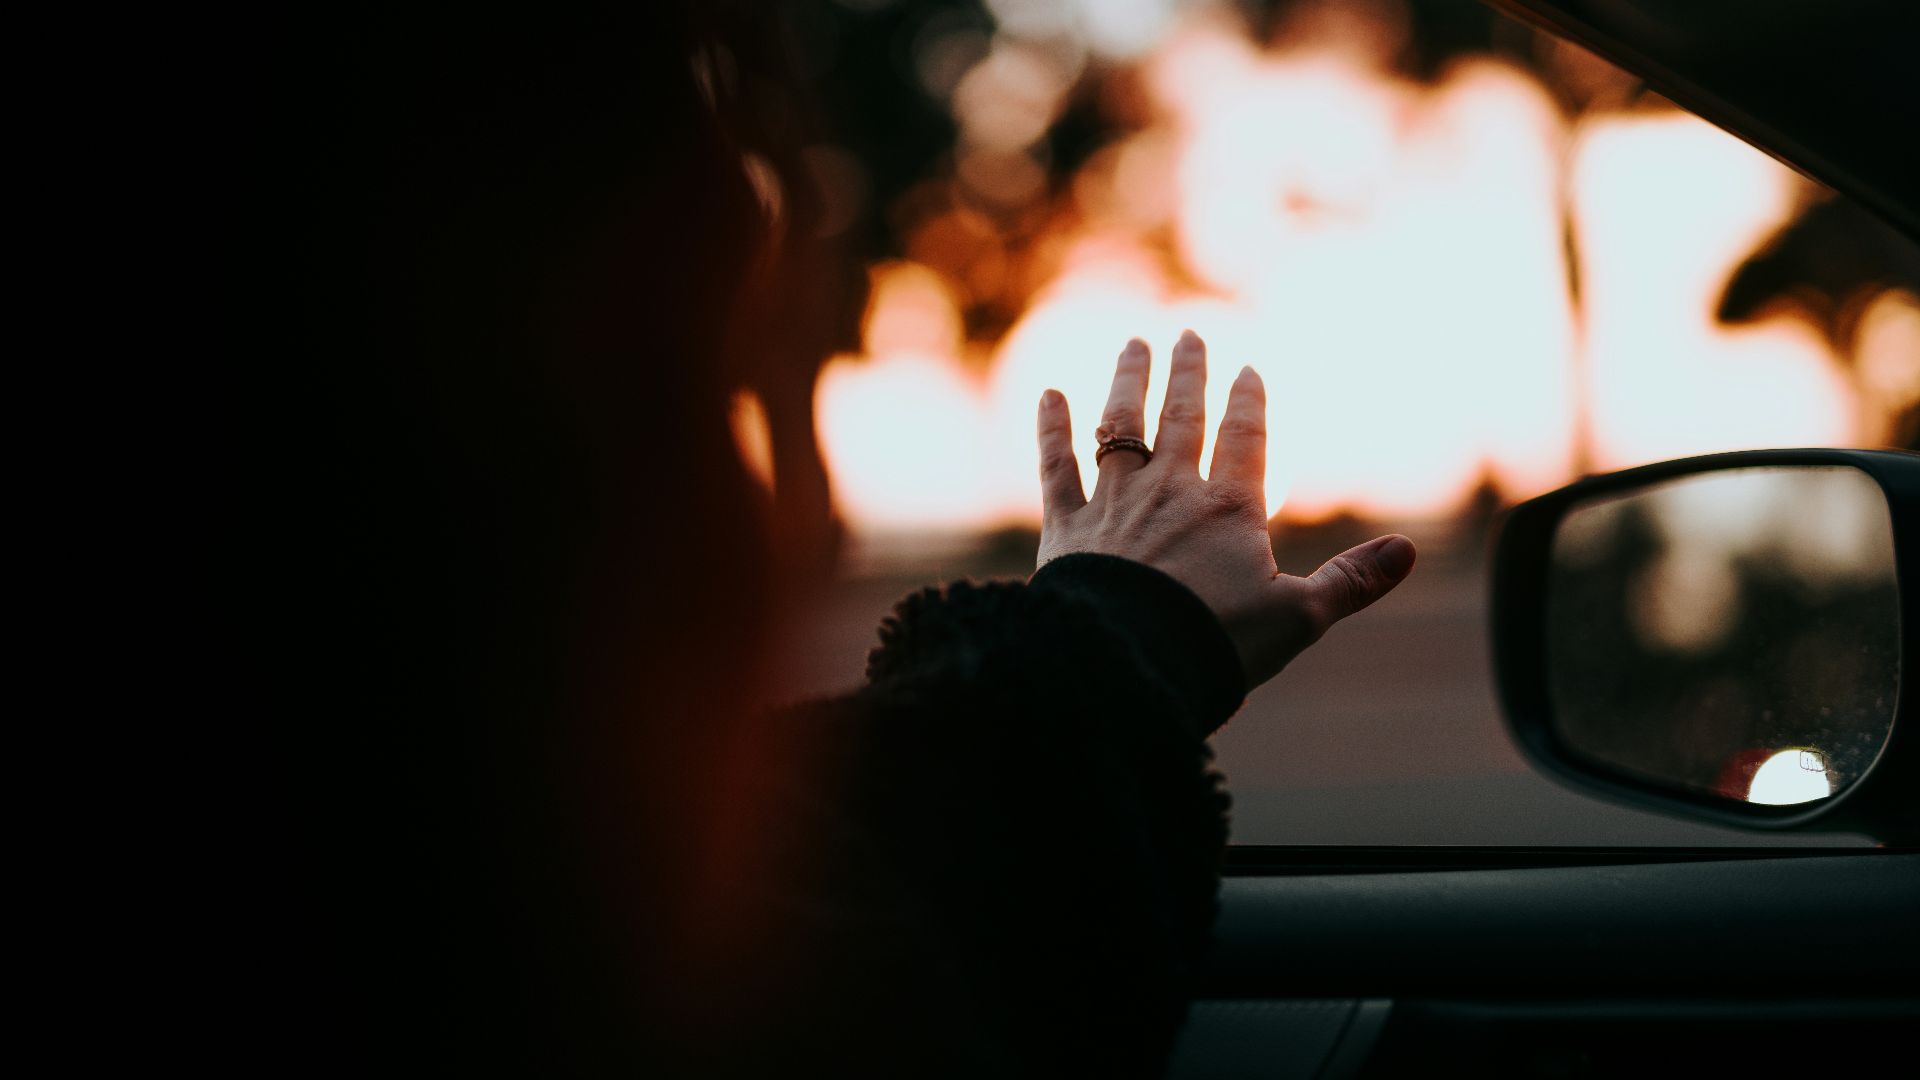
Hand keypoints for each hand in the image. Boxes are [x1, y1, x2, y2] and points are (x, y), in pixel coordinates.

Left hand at [1035, 331, 1415, 690]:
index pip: (1244, 438)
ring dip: (1126, 382)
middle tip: (1186, 335)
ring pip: (1119, 427)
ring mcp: (1113, 505)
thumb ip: (1351, 581)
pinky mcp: (1066, 529)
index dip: (1248, 401)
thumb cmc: (1216, 645)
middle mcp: (1169, 491)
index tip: (1247, 368)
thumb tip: (1408, 551)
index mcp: (1228, 508)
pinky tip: (1049, 395)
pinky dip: (1051, 430)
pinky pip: (1056, 468)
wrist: (1127, 665)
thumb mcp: (1299, 617)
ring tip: (1133, 346)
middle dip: (1186, 373)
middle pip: (1180, 417)